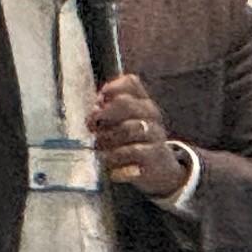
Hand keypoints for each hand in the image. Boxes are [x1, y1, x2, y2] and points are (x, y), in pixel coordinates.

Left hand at [92, 73, 188, 194]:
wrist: (159, 168)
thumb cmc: (132, 143)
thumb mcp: (120, 123)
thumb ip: (107, 112)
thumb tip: (95, 107)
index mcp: (142, 101)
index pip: (131, 82)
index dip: (110, 89)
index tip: (98, 103)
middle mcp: (151, 113)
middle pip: (125, 103)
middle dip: (102, 114)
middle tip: (92, 127)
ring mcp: (155, 133)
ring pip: (126, 128)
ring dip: (106, 139)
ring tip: (98, 147)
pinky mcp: (156, 153)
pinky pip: (131, 150)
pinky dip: (114, 156)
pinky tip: (107, 160)